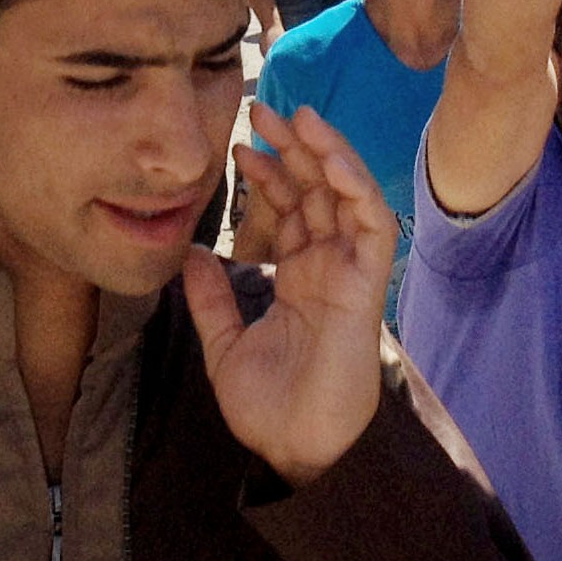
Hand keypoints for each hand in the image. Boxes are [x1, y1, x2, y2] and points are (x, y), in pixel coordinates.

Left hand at [184, 104, 391, 485]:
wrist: (296, 450)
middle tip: (261, 109)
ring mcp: (350, 272)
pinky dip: (355, 186)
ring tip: (298, 117)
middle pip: (317, 190)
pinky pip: (371, 224)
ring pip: (347, 195)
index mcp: (300, 278)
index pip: (291, 209)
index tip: (238, 147)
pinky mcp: (367, 284)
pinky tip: (330, 158)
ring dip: (326, 152)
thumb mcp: (225, 344)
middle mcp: (328, 267)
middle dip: (293, 147)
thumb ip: (211, 298)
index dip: (269, 174)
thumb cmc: (269, 408)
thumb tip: (189, 251)